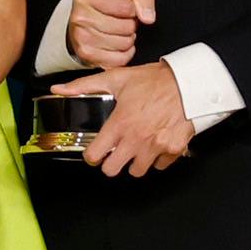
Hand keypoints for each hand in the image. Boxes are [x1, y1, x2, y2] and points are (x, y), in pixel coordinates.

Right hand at [66, 0, 154, 73]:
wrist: (84, 14)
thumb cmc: (106, 0)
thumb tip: (148, 18)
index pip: (125, 7)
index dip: (133, 9)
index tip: (127, 8)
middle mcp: (80, 17)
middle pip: (125, 27)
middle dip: (131, 25)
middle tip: (123, 21)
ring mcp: (81, 37)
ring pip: (123, 43)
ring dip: (128, 38)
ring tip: (119, 31)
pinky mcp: (86, 54)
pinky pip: (119, 59)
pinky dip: (124, 53)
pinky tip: (118, 43)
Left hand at [82, 60, 194, 177]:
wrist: (191, 82)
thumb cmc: (155, 80)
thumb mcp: (116, 78)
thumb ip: (84, 85)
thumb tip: (59, 89)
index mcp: (120, 123)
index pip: (95, 154)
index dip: (90, 156)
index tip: (93, 152)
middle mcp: (137, 138)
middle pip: (112, 170)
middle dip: (110, 163)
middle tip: (113, 154)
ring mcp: (157, 146)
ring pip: (137, 171)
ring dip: (133, 163)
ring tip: (134, 149)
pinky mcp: (175, 149)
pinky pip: (160, 165)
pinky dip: (156, 159)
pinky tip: (154, 145)